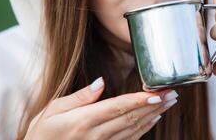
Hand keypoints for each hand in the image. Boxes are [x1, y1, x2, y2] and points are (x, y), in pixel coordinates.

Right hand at [24, 77, 177, 139]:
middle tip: (172, 93)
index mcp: (84, 120)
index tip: (158, 92)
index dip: (140, 100)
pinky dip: (144, 128)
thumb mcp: (53, 110)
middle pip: (132, 117)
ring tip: (168, 103)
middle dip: (154, 104)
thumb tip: (101, 82)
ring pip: (134, 128)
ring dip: (154, 115)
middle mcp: (97, 134)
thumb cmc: (43, 132)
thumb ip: (80, 97)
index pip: (119, 106)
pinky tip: (154, 119)